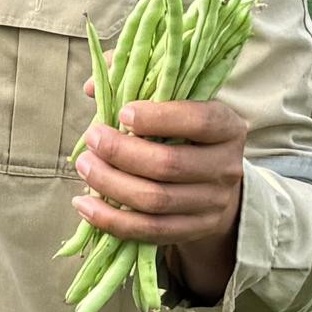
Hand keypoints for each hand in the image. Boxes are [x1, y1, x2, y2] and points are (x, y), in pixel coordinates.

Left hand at [76, 96, 247, 306]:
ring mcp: (213, 203)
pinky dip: (112, 220)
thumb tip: (91, 87)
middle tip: (91, 139)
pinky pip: (149, 230)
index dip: (159, 118)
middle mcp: (227, 166)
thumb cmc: (183, 133)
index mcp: (228, 127)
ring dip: (110, 185)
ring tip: (84, 167)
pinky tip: (85, 205)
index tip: (123, 113)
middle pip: (169, 165)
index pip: (200, 121)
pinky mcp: (195, 229)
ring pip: (156, 201)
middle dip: (121, 153)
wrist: (213, 183)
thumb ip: (137, 81)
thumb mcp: (174, 102)